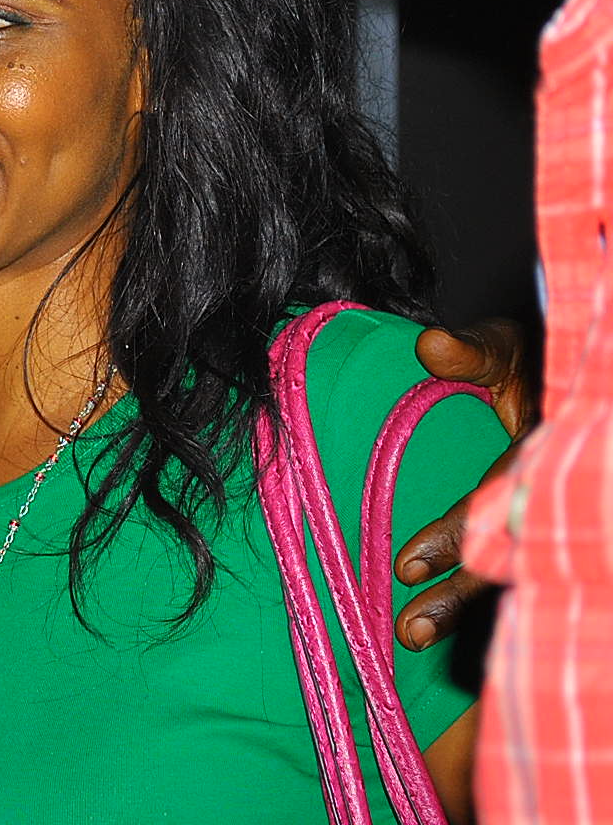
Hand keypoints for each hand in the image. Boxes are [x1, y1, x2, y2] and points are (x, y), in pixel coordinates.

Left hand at [393, 320, 537, 650]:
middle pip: (511, 554)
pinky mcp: (547, 530)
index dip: (456, 534)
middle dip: (461, 594)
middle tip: (410, 630)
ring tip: (413, 635)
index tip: (406, 564)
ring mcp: (556, 513)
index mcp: (548, 450)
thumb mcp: (507, 348)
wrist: (574, 372)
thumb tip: (428, 346)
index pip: (499, 503)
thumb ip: (473, 353)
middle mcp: (556, 490)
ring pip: (515, 569)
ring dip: (467, 603)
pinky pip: (519, 565)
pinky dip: (488, 591)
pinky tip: (449, 625)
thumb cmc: (533, 362)